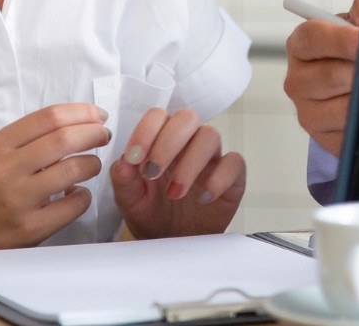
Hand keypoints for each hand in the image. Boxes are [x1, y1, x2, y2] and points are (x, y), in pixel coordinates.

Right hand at [0, 103, 110, 253]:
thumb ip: (30, 137)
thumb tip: (81, 122)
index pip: (50, 116)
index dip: (82, 112)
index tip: (98, 115)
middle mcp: (6, 169)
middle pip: (65, 139)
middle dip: (94, 133)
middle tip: (104, 135)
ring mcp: (18, 200)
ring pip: (74, 170)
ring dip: (92, 164)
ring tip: (91, 165)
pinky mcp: (30, 228)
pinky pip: (74, 204)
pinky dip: (84, 196)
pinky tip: (76, 194)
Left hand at [110, 108, 245, 237]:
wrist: (173, 242)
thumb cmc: (152, 215)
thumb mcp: (130, 201)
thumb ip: (124, 180)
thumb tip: (124, 162)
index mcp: (161, 140)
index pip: (157, 117)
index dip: (146, 131)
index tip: (134, 157)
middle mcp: (188, 143)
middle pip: (187, 118)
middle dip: (168, 142)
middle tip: (152, 172)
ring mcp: (211, 158)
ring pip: (210, 136)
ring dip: (190, 163)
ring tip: (175, 193)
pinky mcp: (232, 176)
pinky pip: (234, 162)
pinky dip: (219, 178)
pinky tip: (203, 199)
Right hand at [283, 0, 358, 155]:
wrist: (355, 88)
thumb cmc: (352, 51)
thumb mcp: (355, 23)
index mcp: (300, 46)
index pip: (312, 38)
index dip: (340, 38)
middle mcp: (298, 81)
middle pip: (329, 76)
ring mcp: (309, 113)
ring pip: (343, 108)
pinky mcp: (325, 139)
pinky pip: (352, 134)